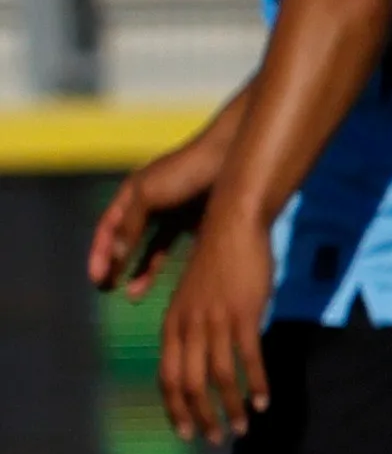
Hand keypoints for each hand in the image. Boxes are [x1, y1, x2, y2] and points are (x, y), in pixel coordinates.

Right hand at [88, 120, 233, 295]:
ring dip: (139, 271)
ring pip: (150, 248)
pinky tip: (162, 284)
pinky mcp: (197, 222)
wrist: (233, 158)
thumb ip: (131, 223)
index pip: (108, 227)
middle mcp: (150, 204)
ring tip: (131, 295)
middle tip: (105, 289)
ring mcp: (174, 214)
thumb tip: (116, 255)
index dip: (100, 252)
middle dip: (115, 265)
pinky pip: (176, 248)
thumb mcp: (149, 194)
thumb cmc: (187, 170)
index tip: (96, 277)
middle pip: (126, 240)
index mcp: (132, 193)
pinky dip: (168, 265)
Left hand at [156, 214, 277, 443]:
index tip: (186, 432)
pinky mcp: (244, 314)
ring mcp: (216, 321)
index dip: (175, 408)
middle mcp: (189, 326)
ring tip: (242, 428)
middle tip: (214, 439)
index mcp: (173, 324)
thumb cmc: (216, 261)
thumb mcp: (192, 297)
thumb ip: (191, 326)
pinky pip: (249, 358)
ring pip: (219, 376)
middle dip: (200, 416)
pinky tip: (263, 401)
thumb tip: (197, 357)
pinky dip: (256, 384)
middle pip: (189, 383)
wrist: (233, 226)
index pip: (167, 377)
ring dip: (230, 407)